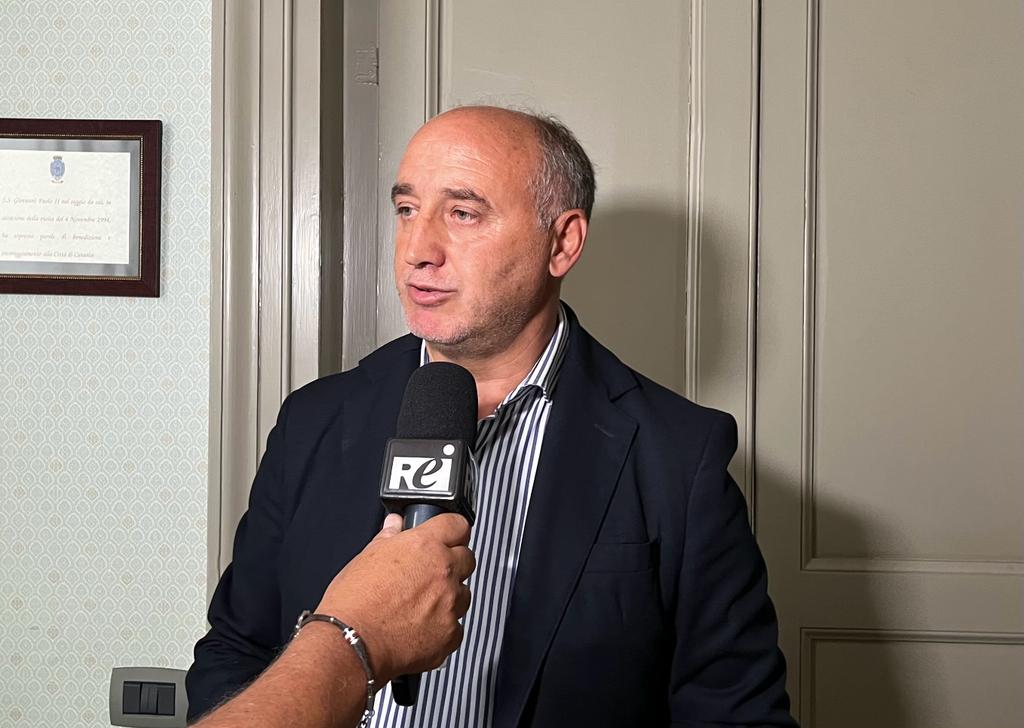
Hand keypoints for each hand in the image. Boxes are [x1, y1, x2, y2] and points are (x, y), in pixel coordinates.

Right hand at [315, 513, 474, 683]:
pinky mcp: (451, 633)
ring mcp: (450, 603)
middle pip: (467, 558)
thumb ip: (389, 537)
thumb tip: (395, 524)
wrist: (350, 643)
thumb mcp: (366, 558)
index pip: (457, 524)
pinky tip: (421, 628)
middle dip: (453, 564)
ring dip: (450, 597)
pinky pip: (457, 626)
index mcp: (424, 546)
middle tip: (429, 574)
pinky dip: (444, 627)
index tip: (448, 537)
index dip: (452, 530)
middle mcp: (443, 571)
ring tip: (421, 605)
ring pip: (464, 594)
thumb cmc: (353, 602)